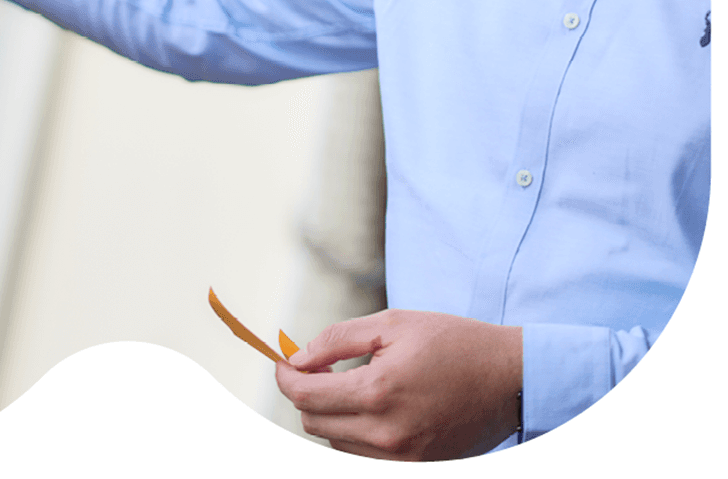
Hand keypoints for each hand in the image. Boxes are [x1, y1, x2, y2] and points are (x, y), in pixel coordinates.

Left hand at [275, 309, 521, 459]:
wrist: (508, 379)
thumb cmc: (451, 342)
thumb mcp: (391, 324)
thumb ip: (337, 339)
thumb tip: (297, 356)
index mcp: (378, 392)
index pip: (306, 398)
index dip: (284, 377)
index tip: (281, 361)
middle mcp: (386, 434)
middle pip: (314, 424)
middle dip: (306, 393)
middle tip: (318, 366)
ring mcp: (402, 458)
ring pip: (336, 442)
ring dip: (331, 414)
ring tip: (352, 383)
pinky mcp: (416, 468)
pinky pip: (363, 456)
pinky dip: (354, 433)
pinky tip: (371, 406)